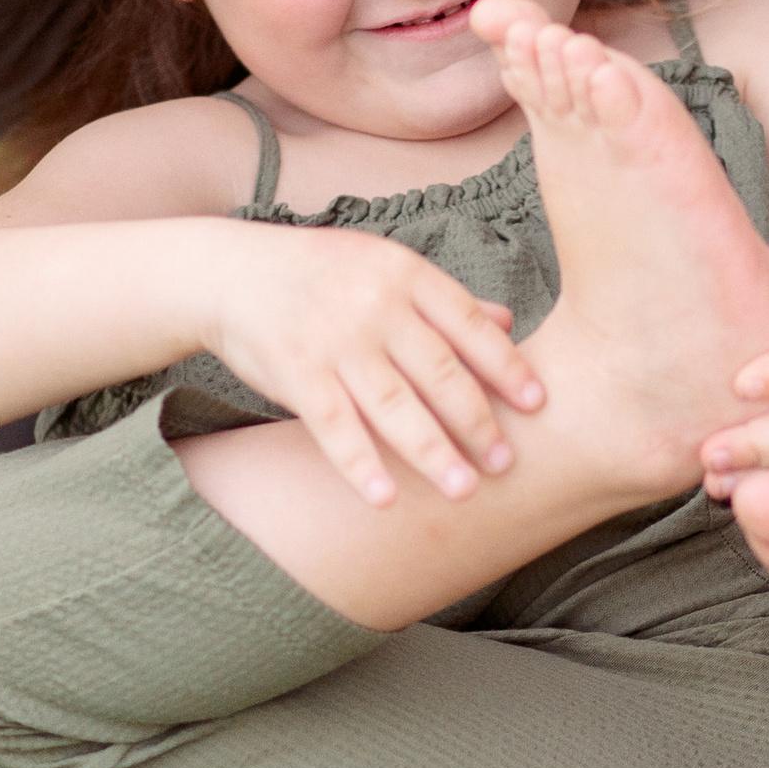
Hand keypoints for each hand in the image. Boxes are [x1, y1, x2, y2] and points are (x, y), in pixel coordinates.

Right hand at [203, 224, 540, 504]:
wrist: (230, 270)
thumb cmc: (321, 275)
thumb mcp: (385, 268)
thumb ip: (444, 300)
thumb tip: (509, 323)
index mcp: (405, 274)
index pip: (469, 324)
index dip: (506, 365)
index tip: (538, 404)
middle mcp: (375, 305)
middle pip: (439, 371)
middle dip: (477, 421)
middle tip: (508, 464)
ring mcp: (334, 340)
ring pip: (394, 405)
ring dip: (433, 452)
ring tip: (466, 491)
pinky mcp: (296, 373)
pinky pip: (335, 427)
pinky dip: (360, 465)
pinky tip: (386, 500)